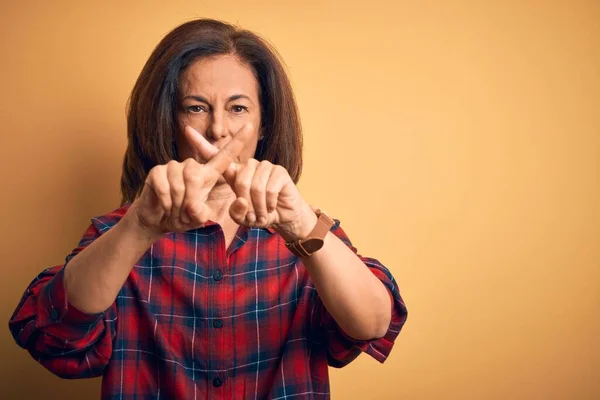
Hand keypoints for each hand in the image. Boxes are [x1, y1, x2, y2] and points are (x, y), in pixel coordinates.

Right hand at [127, 124, 252, 236]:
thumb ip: (202, 214)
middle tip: (185, 214)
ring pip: (179, 181)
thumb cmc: (183, 217)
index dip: (238, 142)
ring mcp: (173, 167)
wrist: (159, 220)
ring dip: (177, 204)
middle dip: (190, 199)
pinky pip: (163, 187)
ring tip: (175, 211)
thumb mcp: (198, 218)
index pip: (225, 156)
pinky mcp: (157, 171)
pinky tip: (165, 207)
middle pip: (195, 175)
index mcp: (208, 175)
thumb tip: (196, 208)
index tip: (250, 125)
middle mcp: (192, 166)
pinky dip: (165, 202)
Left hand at [185, 125, 316, 240]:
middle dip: (247, 205)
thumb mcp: (244, 218)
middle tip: (253, 216)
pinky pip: (268, 190)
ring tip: (263, 213)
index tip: (187, 131)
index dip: (201, 145)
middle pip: (239, 181)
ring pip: (254, 187)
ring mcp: (265, 166)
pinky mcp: (279, 171)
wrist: (286, 217)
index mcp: (236, 174)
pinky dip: (268, 205)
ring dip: (258, 207)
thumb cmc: (261, 215)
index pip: (216, 156)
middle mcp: (249, 166)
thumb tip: (241, 200)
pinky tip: (272, 207)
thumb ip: (237, 213)